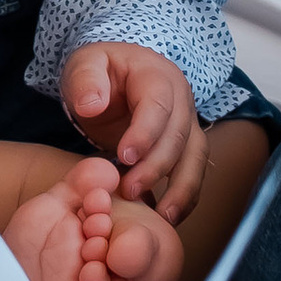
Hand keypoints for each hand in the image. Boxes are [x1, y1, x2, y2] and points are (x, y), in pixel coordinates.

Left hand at [63, 42, 204, 217]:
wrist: (118, 76)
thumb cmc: (101, 71)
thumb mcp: (85, 64)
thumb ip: (85, 80)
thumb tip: (92, 105)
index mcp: (156, 75)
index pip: (158, 105)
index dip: (145, 133)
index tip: (124, 157)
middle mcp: (181, 98)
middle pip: (178, 136)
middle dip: (155, 167)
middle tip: (128, 191)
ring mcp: (188, 122)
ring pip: (195, 157)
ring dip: (181, 189)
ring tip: (162, 216)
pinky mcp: (187, 145)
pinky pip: (194, 171)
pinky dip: (186, 196)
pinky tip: (169, 217)